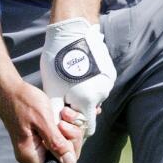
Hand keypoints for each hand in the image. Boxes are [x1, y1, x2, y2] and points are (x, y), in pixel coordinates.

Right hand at [0, 79, 83, 162]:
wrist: (10, 88)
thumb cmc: (22, 102)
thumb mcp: (42, 121)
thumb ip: (56, 143)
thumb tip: (69, 161)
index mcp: (30, 155)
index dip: (68, 160)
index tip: (70, 142)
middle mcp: (34, 152)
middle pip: (62, 159)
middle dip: (70, 141)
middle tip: (65, 124)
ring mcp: (38, 143)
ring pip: (64, 146)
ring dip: (69, 130)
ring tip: (63, 115)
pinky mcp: (42, 134)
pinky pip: (60, 136)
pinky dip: (66, 124)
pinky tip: (63, 113)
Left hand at [40, 18, 116, 133]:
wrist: (72, 33)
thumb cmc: (57, 62)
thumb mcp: (52, 90)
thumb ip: (56, 112)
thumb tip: (55, 129)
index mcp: (87, 102)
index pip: (87, 127)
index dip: (74, 124)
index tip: (63, 112)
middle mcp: (102, 94)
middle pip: (90, 111)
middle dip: (78, 108)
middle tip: (65, 93)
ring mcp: (108, 83)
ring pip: (95, 98)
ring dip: (84, 95)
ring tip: (71, 80)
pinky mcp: (110, 73)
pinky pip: (100, 86)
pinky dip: (90, 84)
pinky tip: (80, 72)